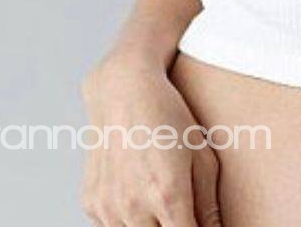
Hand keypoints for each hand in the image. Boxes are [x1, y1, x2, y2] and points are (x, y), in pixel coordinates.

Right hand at [80, 55, 222, 225]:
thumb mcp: (201, 155)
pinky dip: (126, 219)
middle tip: (180, 209)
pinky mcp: (91, 203)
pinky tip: (137, 191)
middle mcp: (134, 206)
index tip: (199, 224)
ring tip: (157, 198)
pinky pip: (112, 226)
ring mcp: (108, 207)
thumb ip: (209, 204)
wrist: (123, 89)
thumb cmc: (169, 117)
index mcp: (168, 195)